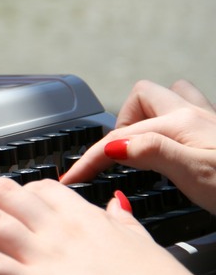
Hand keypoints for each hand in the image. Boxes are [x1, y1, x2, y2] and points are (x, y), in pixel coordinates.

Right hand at [61, 80, 215, 213]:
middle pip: (139, 99)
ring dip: (147, 115)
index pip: (120, 138)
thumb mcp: (196, 174)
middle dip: (120, 124)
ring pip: (167, 97)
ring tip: (141, 143)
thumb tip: (114, 145)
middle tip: (117, 156)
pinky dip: (169, 121)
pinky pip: (186, 110)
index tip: (72, 177)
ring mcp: (207, 120)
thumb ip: (153, 152)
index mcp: (179, 123)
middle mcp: (192, 114)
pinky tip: (171, 142)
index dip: (90, 159)